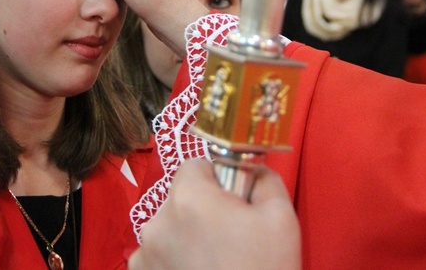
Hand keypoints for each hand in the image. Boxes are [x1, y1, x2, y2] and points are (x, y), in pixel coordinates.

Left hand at [128, 159, 300, 269]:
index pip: (196, 165)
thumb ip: (265, 178)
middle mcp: (158, 222)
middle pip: (181, 196)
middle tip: (231, 232)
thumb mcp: (280, 215)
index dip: (219, 178)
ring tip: (216, 257)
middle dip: (203, 206)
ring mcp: (145, 253)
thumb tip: (253, 170)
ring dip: (187, 232)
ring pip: (169, 225)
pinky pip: (158, 252)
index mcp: (189, 198)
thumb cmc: (263, 269)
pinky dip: (174, 257)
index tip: (234, 200)